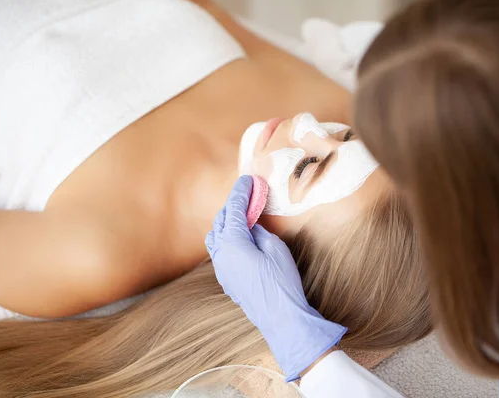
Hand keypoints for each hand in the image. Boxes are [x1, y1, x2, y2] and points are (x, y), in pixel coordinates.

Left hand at [205, 176, 346, 380]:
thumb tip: (250, 225)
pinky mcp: (227, 281)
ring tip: (244, 217)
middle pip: (220, 222)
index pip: (233, 209)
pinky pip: (220, 253)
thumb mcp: (275, 248)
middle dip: (233, 206)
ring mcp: (222, 270)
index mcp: (232, 243)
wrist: (282, 318)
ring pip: (216, 239)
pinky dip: (227, 240)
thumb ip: (259, 231)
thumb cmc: (282, 282)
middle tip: (249, 196)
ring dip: (227, 224)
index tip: (248, 179)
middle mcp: (221, 255)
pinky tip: (241, 240)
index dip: (241, 192)